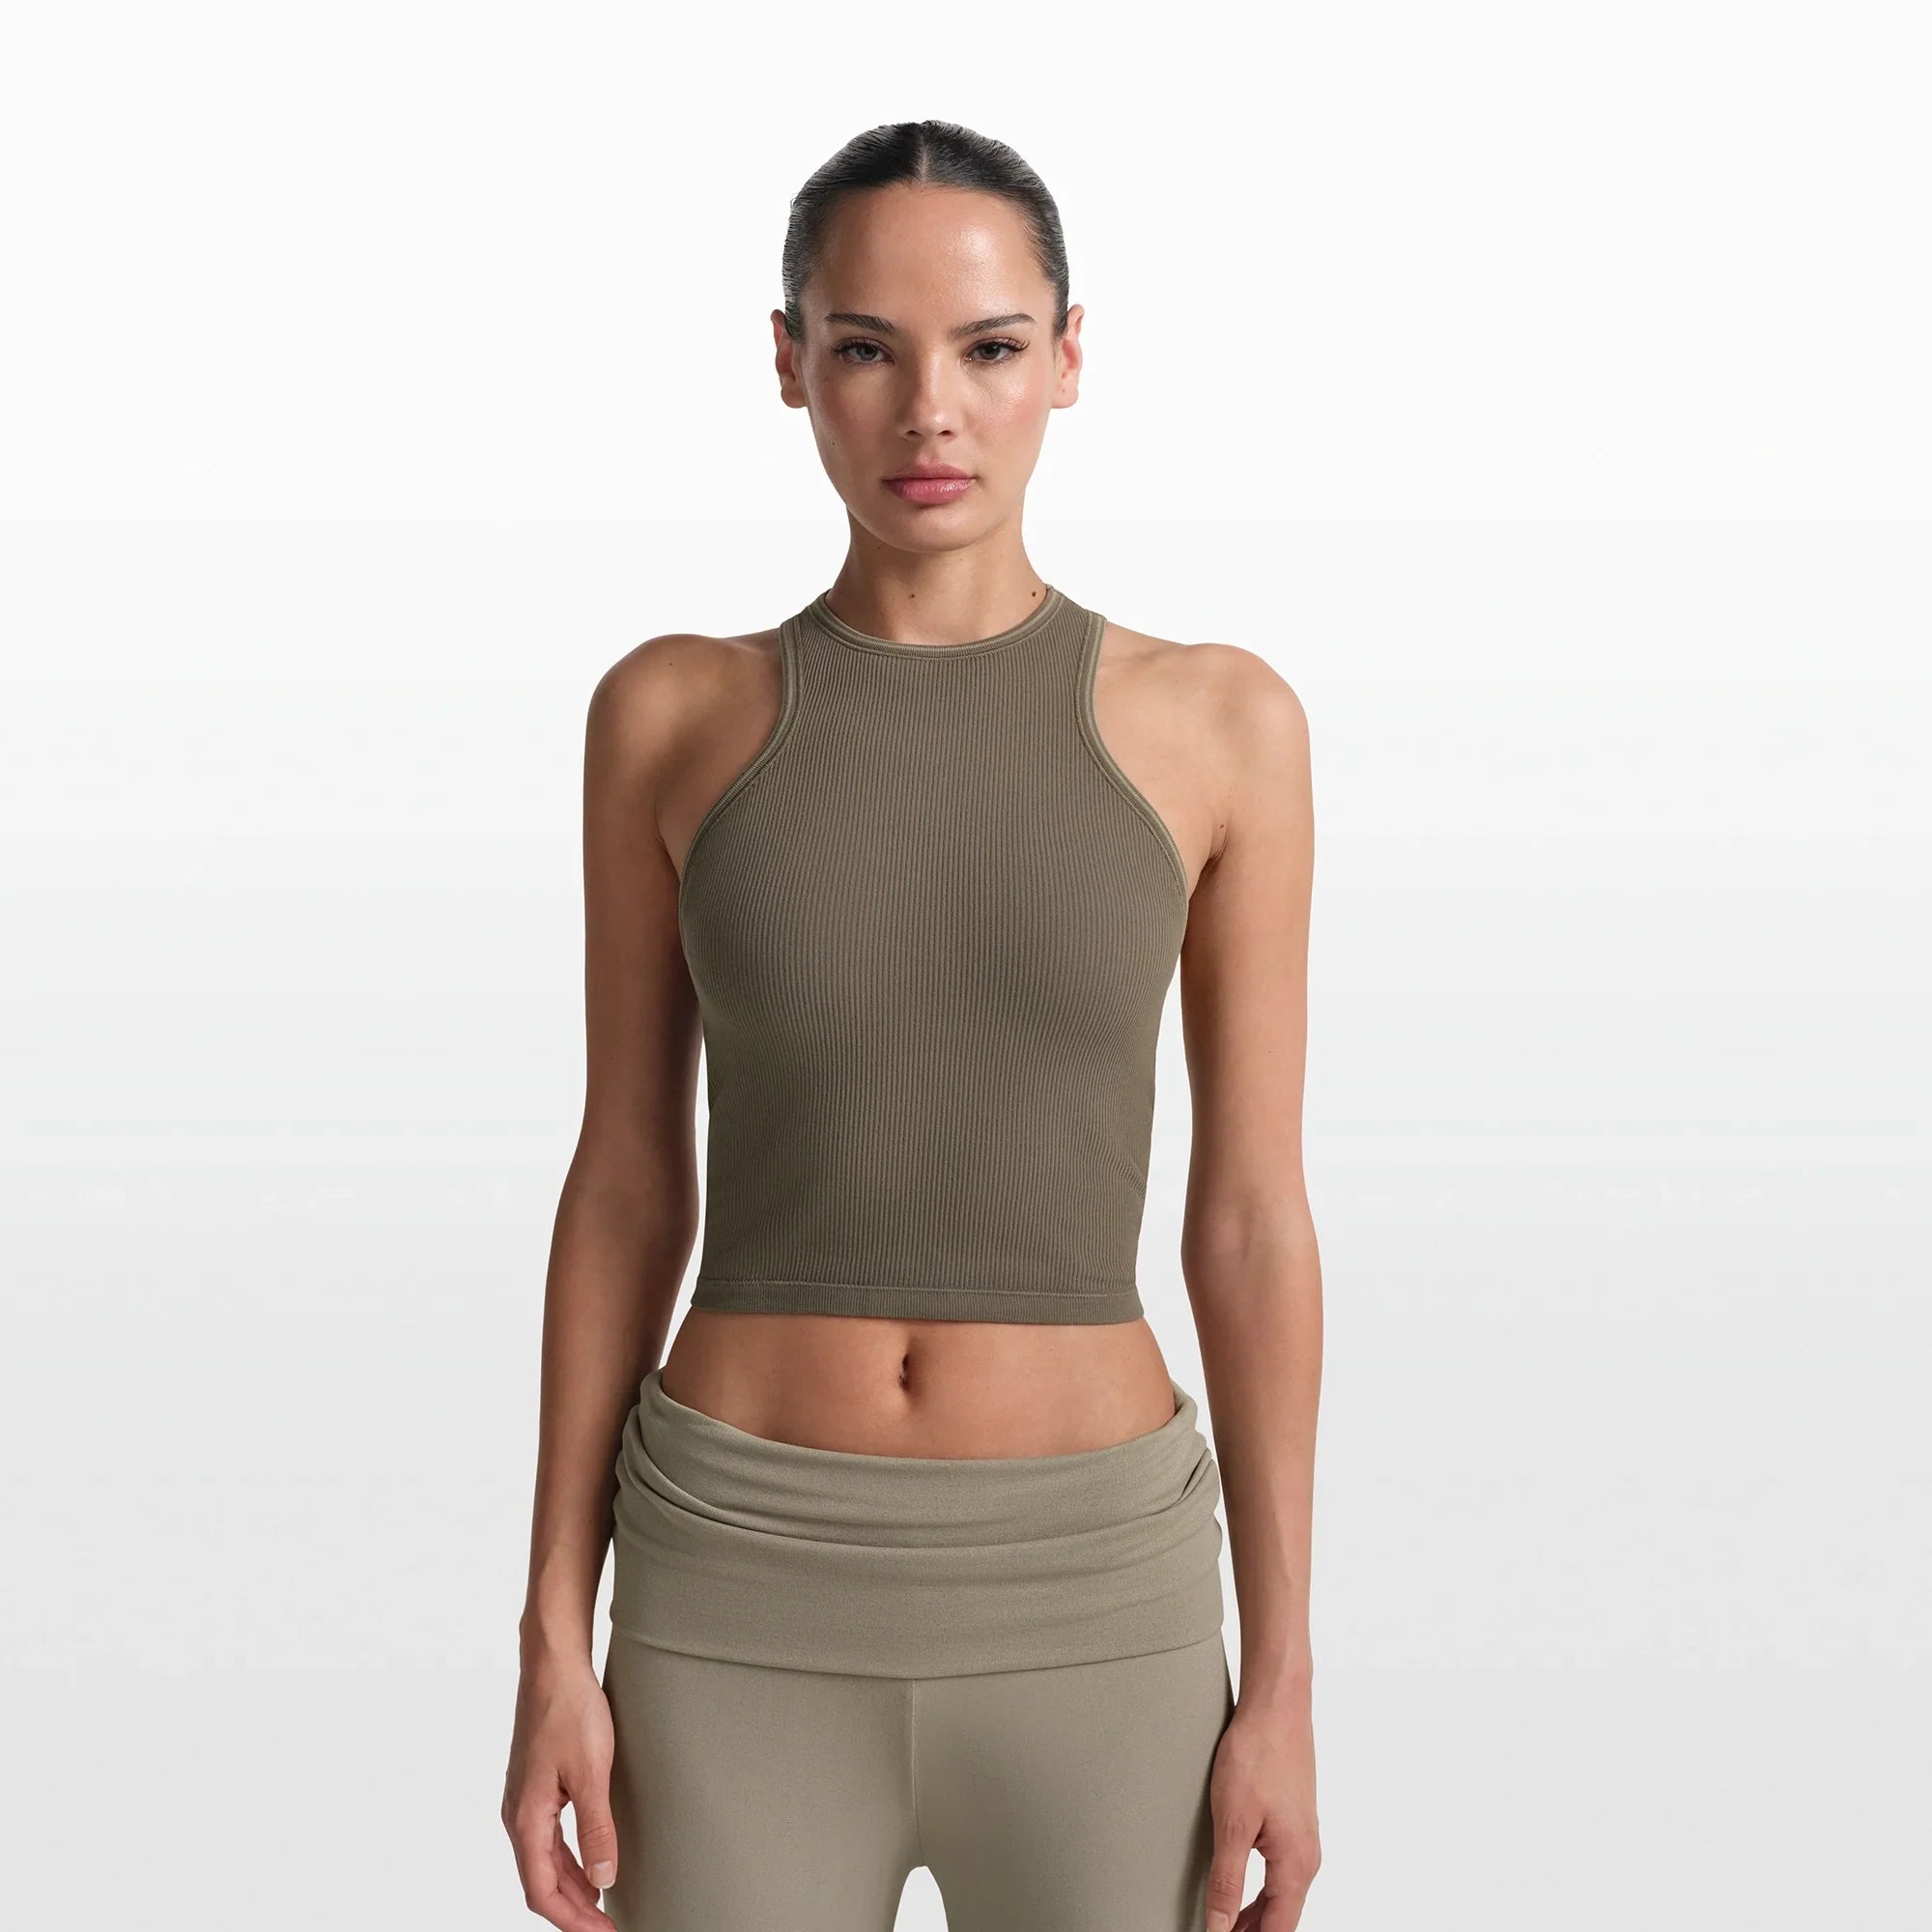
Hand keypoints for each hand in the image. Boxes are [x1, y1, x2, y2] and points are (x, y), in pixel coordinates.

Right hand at [502, 1649, 618, 1929]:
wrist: (553, 1664)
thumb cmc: (569, 1710)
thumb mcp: (591, 1772)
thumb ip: (596, 1829)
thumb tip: (604, 1879)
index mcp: (526, 1819)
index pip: (542, 1892)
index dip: (572, 1921)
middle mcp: (518, 1815)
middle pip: (541, 1882)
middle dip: (574, 1911)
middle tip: (608, 1927)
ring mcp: (525, 1800)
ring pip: (545, 1861)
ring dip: (573, 1887)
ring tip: (603, 1907)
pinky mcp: (537, 1785)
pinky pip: (549, 1838)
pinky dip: (569, 1860)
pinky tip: (590, 1863)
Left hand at [1204, 1688, 1320, 1929]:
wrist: (1277, 1706)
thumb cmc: (1259, 1754)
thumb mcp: (1232, 1822)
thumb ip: (1227, 1880)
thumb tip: (1220, 1926)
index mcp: (1296, 1864)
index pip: (1277, 1929)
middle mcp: (1306, 1857)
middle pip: (1280, 1917)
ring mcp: (1302, 1838)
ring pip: (1280, 1895)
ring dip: (1253, 1916)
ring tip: (1223, 1925)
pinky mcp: (1293, 1822)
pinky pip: (1279, 1872)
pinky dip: (1259, 1890)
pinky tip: (1237, 1889)